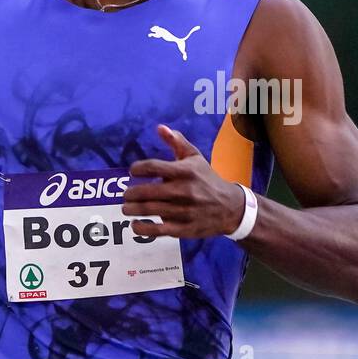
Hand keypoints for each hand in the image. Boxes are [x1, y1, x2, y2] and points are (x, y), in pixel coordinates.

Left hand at [124, 124, 245, 238]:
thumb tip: (160, 128)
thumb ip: (177, 142)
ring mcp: (183, 211)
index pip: (153, 167)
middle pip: (147, 191)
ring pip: (149, 210)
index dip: (137, 169)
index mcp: (185, 171)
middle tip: (126, 195)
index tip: (133, 172)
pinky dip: (142, 228)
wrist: (230, 207)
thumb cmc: (208, 179)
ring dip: (132, 209)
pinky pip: (158, 230)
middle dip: (131, 193)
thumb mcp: (195, 158)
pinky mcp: (184, 228)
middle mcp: (183, 191)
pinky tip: (135, 224)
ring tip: (127, 208)